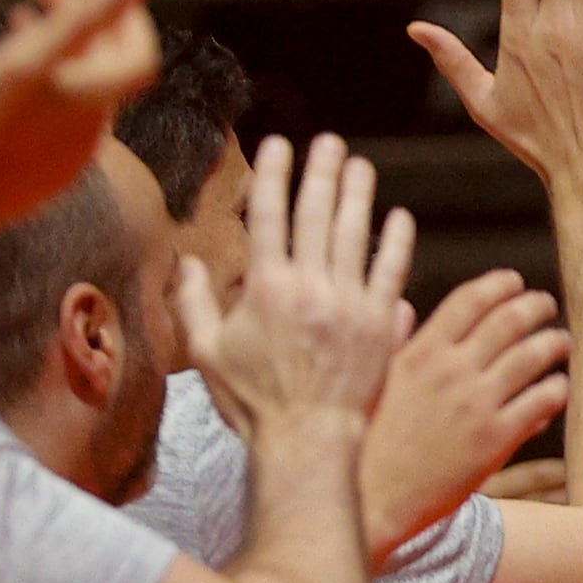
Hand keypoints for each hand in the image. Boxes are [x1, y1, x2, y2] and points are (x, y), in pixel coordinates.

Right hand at [178, 131, 411, 432]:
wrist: (308, 441)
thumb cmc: (253, 401)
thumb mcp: (207, 352)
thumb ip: (192, 302)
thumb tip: (184, 260)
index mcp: (265, 288)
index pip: (270, 216)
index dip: (275, 176)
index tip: (280, 145)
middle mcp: (309, 287)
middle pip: (316, 215)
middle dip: (321, 172)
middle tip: (329, 142)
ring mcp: (350, 304)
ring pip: (355, 235)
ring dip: (358, 195)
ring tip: (360, 164)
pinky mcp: (381, 324)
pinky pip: (392, 272)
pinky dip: (396, 242)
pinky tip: (399, 216)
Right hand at [366, 269, 568, 544]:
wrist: (375, 497)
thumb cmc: (367, 440)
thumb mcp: (371, 382)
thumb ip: (392, 341)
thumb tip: (404, 307)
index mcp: (419, 353)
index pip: (468, 301)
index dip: (498, 285)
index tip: (515, 281)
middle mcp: (450, 372)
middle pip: (507, 321)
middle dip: (533, 306)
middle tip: (545, 304)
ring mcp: (476, 404)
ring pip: (532, 357)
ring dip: (553, 343)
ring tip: (562, 342)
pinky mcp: (496, 439)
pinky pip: (542, 401)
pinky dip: (556, 388)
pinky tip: (559, 387)